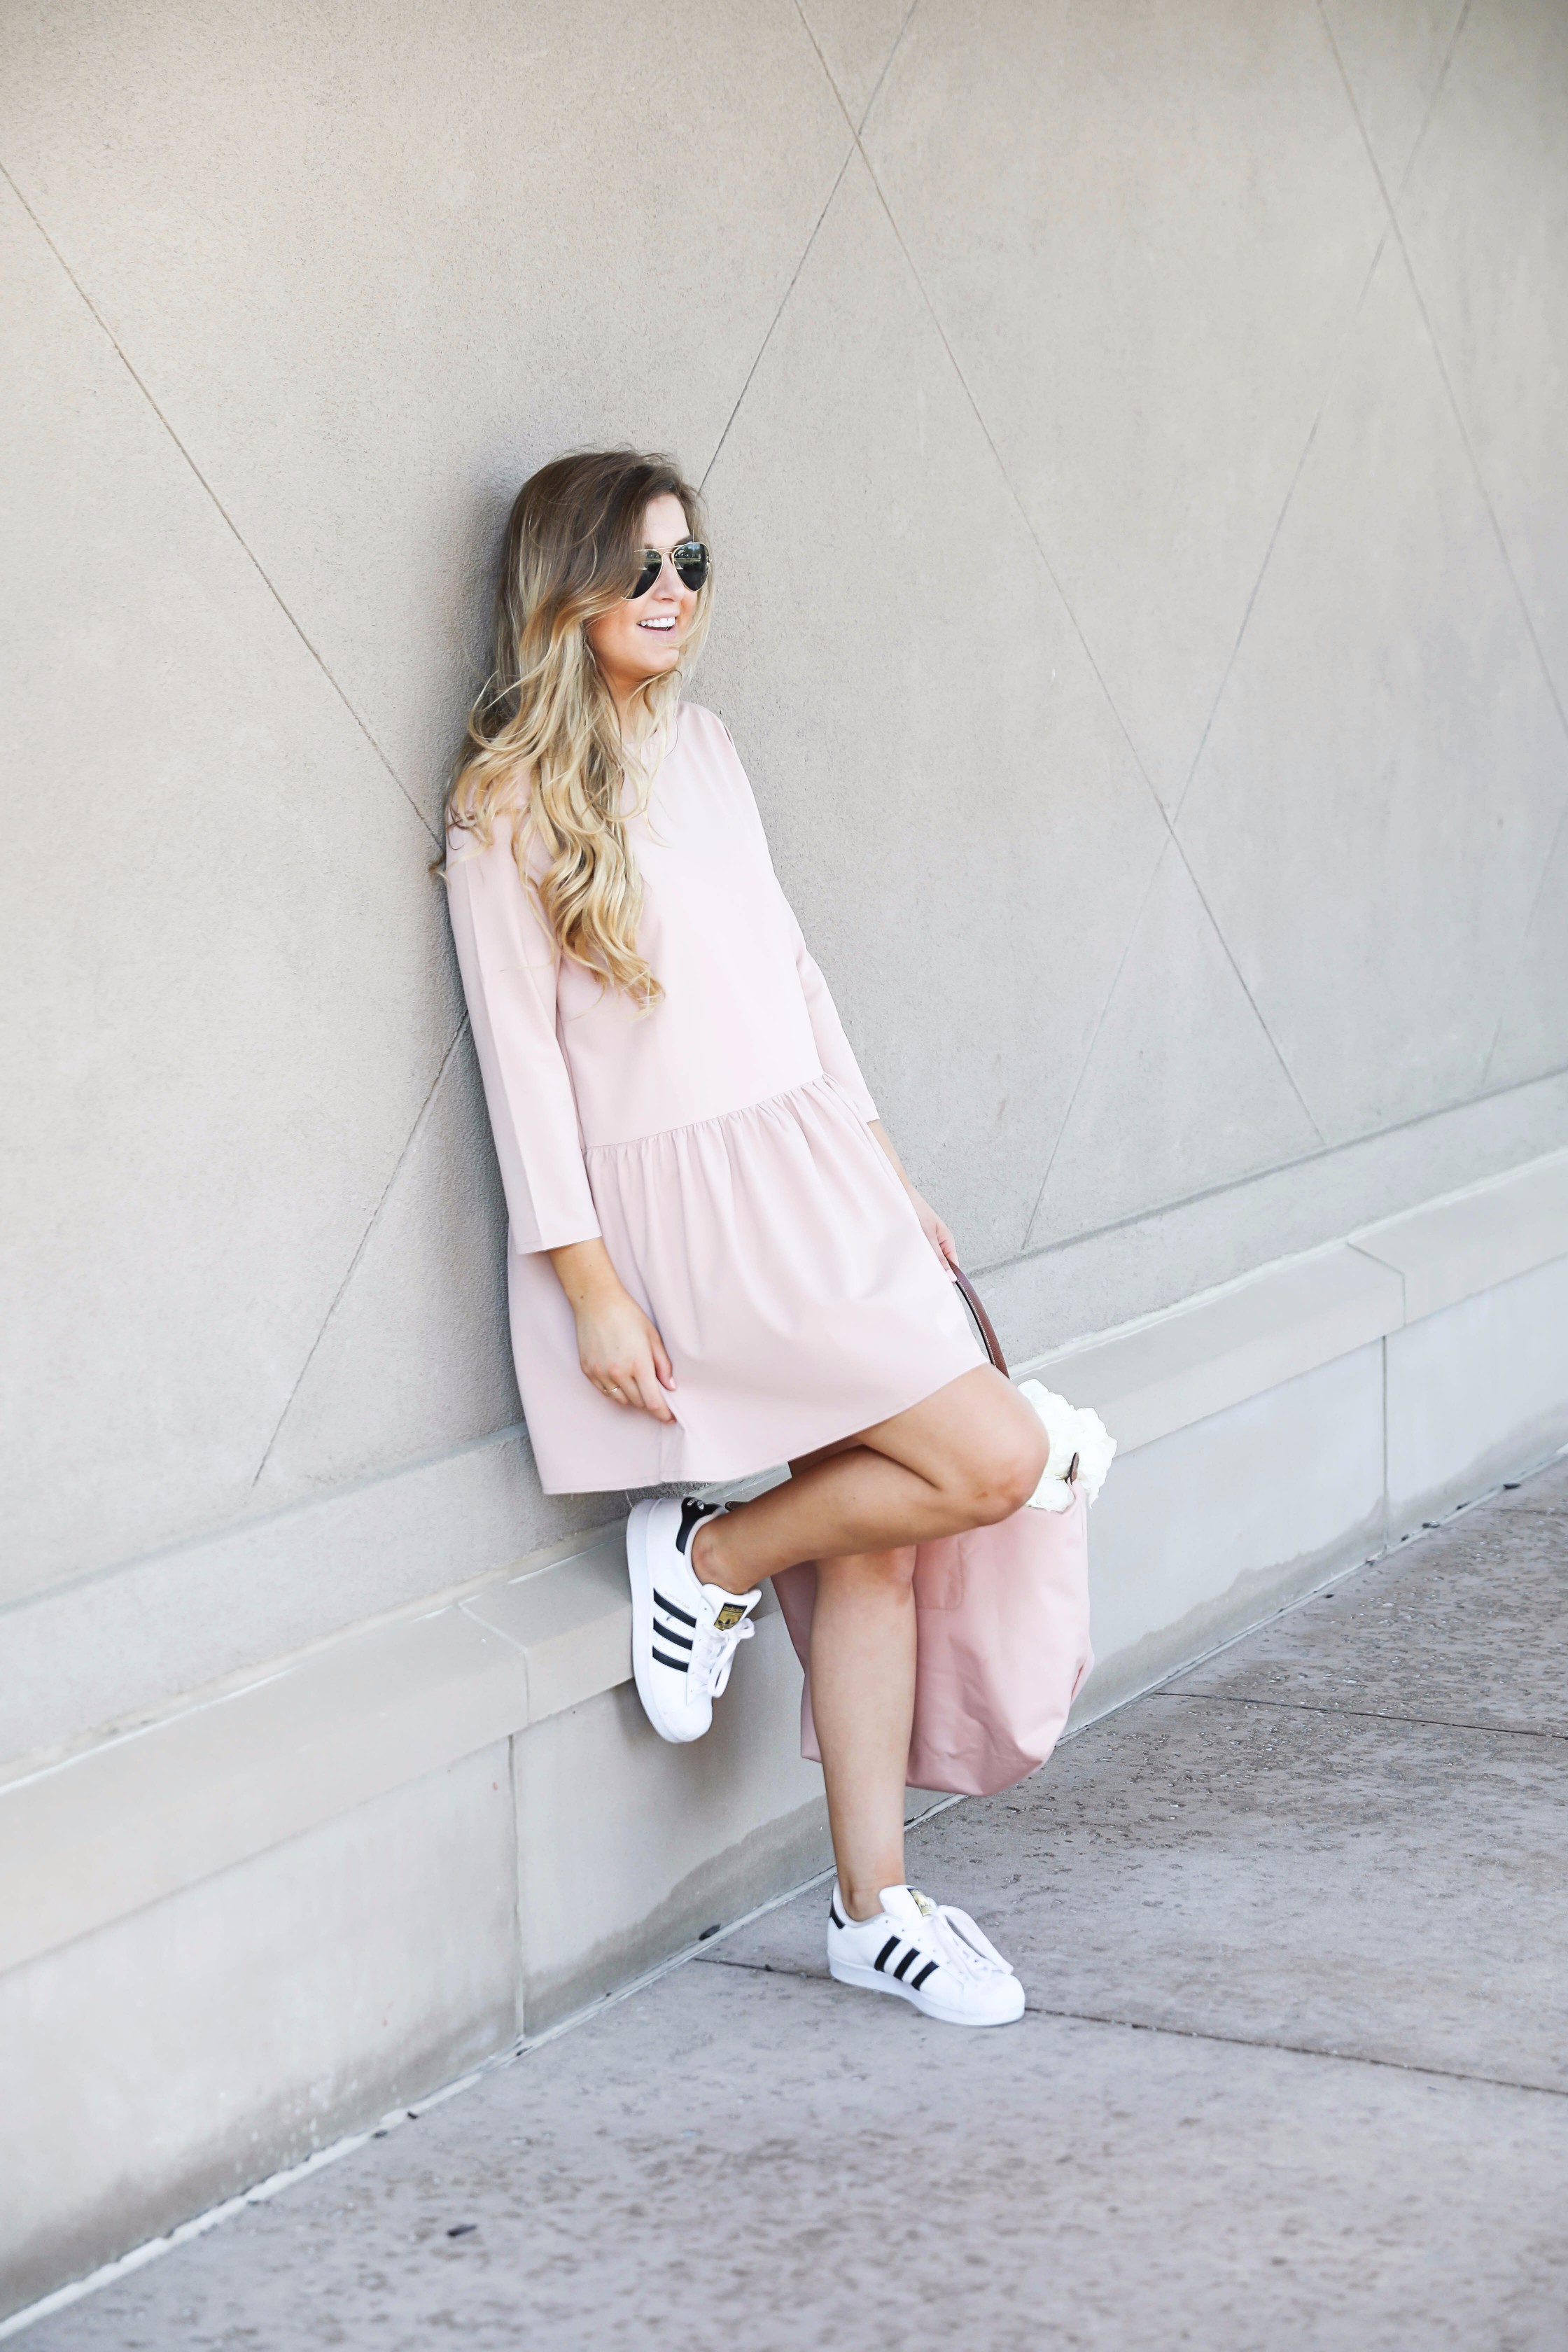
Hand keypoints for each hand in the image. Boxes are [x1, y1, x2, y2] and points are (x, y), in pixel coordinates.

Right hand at [547, 1239, 676, 1421]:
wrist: (595, 1301)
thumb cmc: (627, 1314)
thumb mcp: (652, 1336)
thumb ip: (663, 1364)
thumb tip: (670, 1386)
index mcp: (638, 1364)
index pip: (653, 1401)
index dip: (663, 1413)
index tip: (670, 1418)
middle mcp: (618, 1373)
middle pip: (638, 1402)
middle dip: (649, 1401)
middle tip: (655, 1392)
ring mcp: (600, 1373)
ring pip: (621, 1400)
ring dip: (632, 1397)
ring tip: (637, 1383)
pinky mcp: (588, 1371)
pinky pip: (605, 1392)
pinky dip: (616, 1391)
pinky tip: (621, 1378)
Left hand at [866, 1120, 959, 1273]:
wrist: (896, 1191)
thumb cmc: (913, 1208)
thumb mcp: (926, 1234)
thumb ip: (937, 1256)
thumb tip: (950, 1277)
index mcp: (947, 1239)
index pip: (953, 1266)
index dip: (948, 1279)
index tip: (940, 1292)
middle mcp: (938, 1242)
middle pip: (940, 1265)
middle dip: (932, 1274)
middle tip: (921, 1287)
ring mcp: (926, 1241)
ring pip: (927, 1261)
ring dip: (920, 1267)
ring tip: (911, 1276)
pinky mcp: (915, 1240)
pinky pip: (917, 1255)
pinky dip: (912, 1260)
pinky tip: (904, 1265)